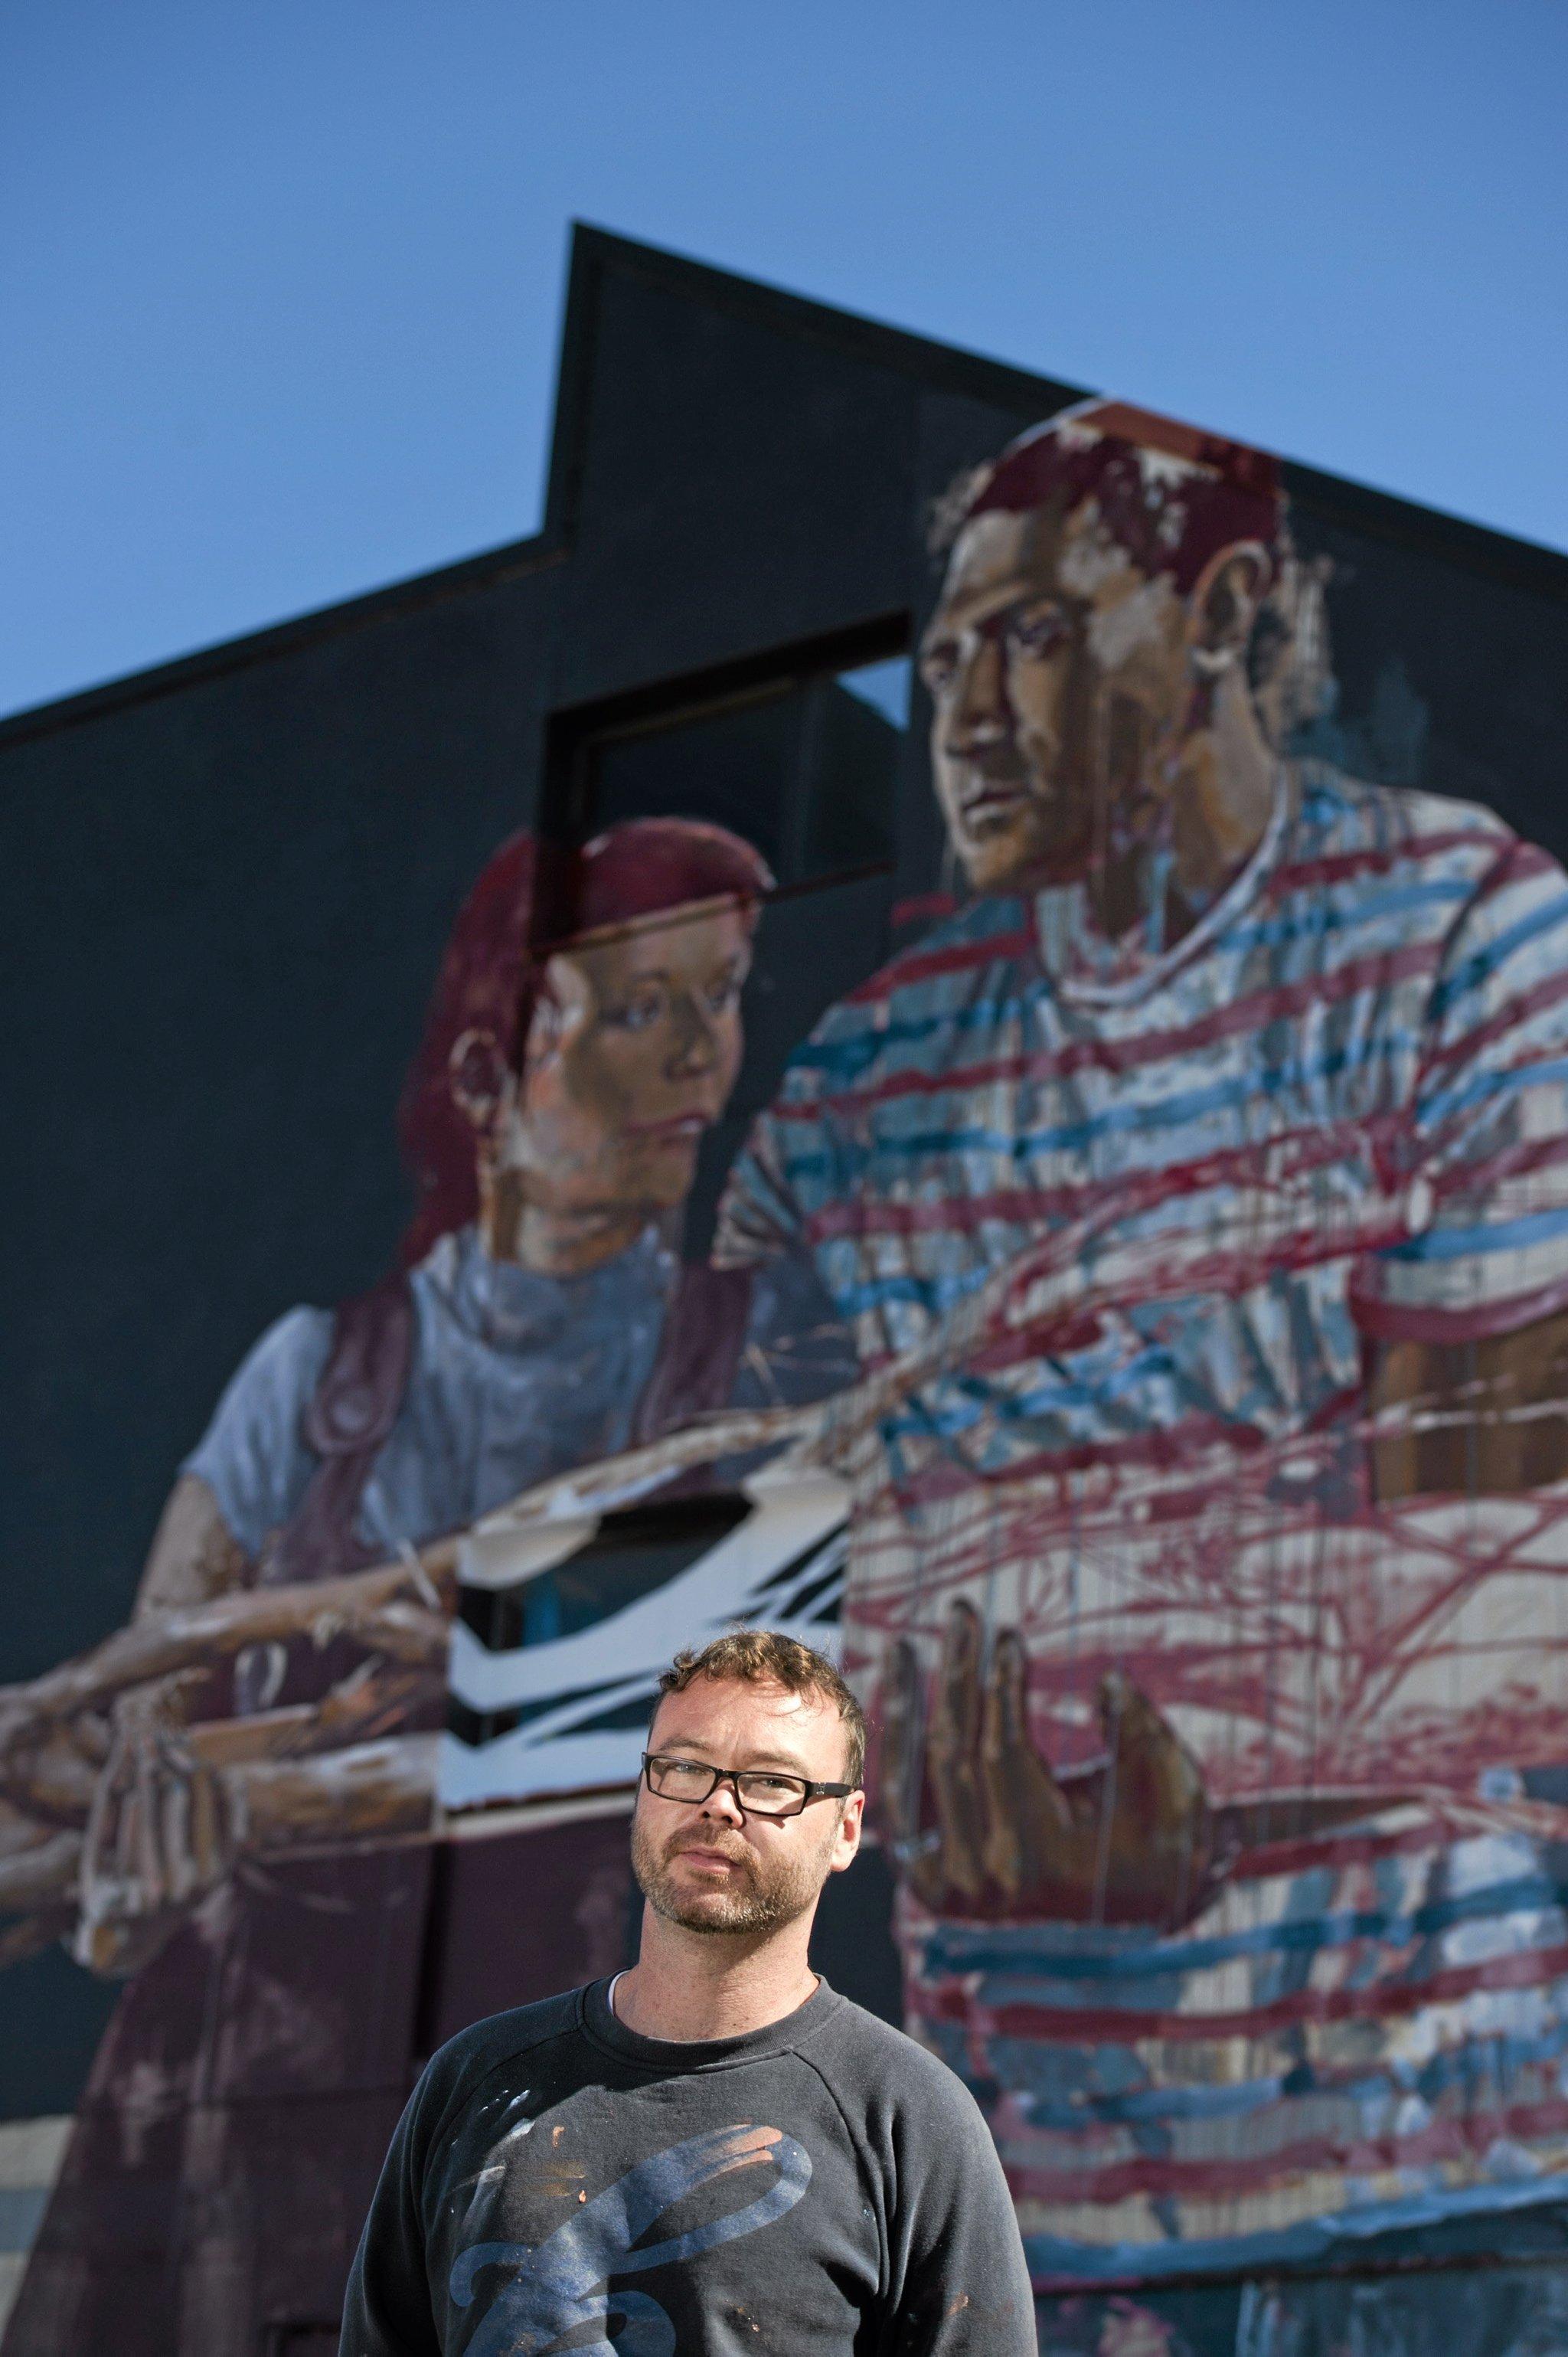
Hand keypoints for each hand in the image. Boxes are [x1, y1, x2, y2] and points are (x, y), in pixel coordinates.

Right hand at [74, 1699, 240, 1975]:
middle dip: (163, 1762)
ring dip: (189, 1765)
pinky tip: (205, 1764)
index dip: (137, 1775)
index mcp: (137, 1891)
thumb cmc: (108, 1890)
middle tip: (155, 1730)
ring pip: (203, 1801)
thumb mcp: (95, 1860)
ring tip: (176, 1739)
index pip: (140, 1817)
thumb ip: (109, 1810)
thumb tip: (128, 1750)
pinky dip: (217, 1785)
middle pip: (175, 1802)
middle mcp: (179, 1886)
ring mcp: (209, 1876)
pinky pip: (228, 1812)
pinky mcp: (227, 1866)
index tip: (134, 1739)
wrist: (141, 1935)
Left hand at [880, 1600, 1217, 1927]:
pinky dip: (897, 1748)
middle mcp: (982, 1875)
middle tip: (962, 1611)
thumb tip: (1108, 1684)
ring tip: (904, 1646)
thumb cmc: (1160, 1845)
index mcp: (1038, 1857)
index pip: (1003, 1753)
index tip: (1009, 1634)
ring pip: (911, 1778)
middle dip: (958, 1674)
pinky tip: (899, 1697)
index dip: (1003, 1687)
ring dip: (907, 1704)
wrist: (1133, 1921)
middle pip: (954, 1754)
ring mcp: (947, 1881)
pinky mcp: (928, 1877)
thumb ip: (1142, 1736)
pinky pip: (901, 1801)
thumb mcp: (1173, 1790)